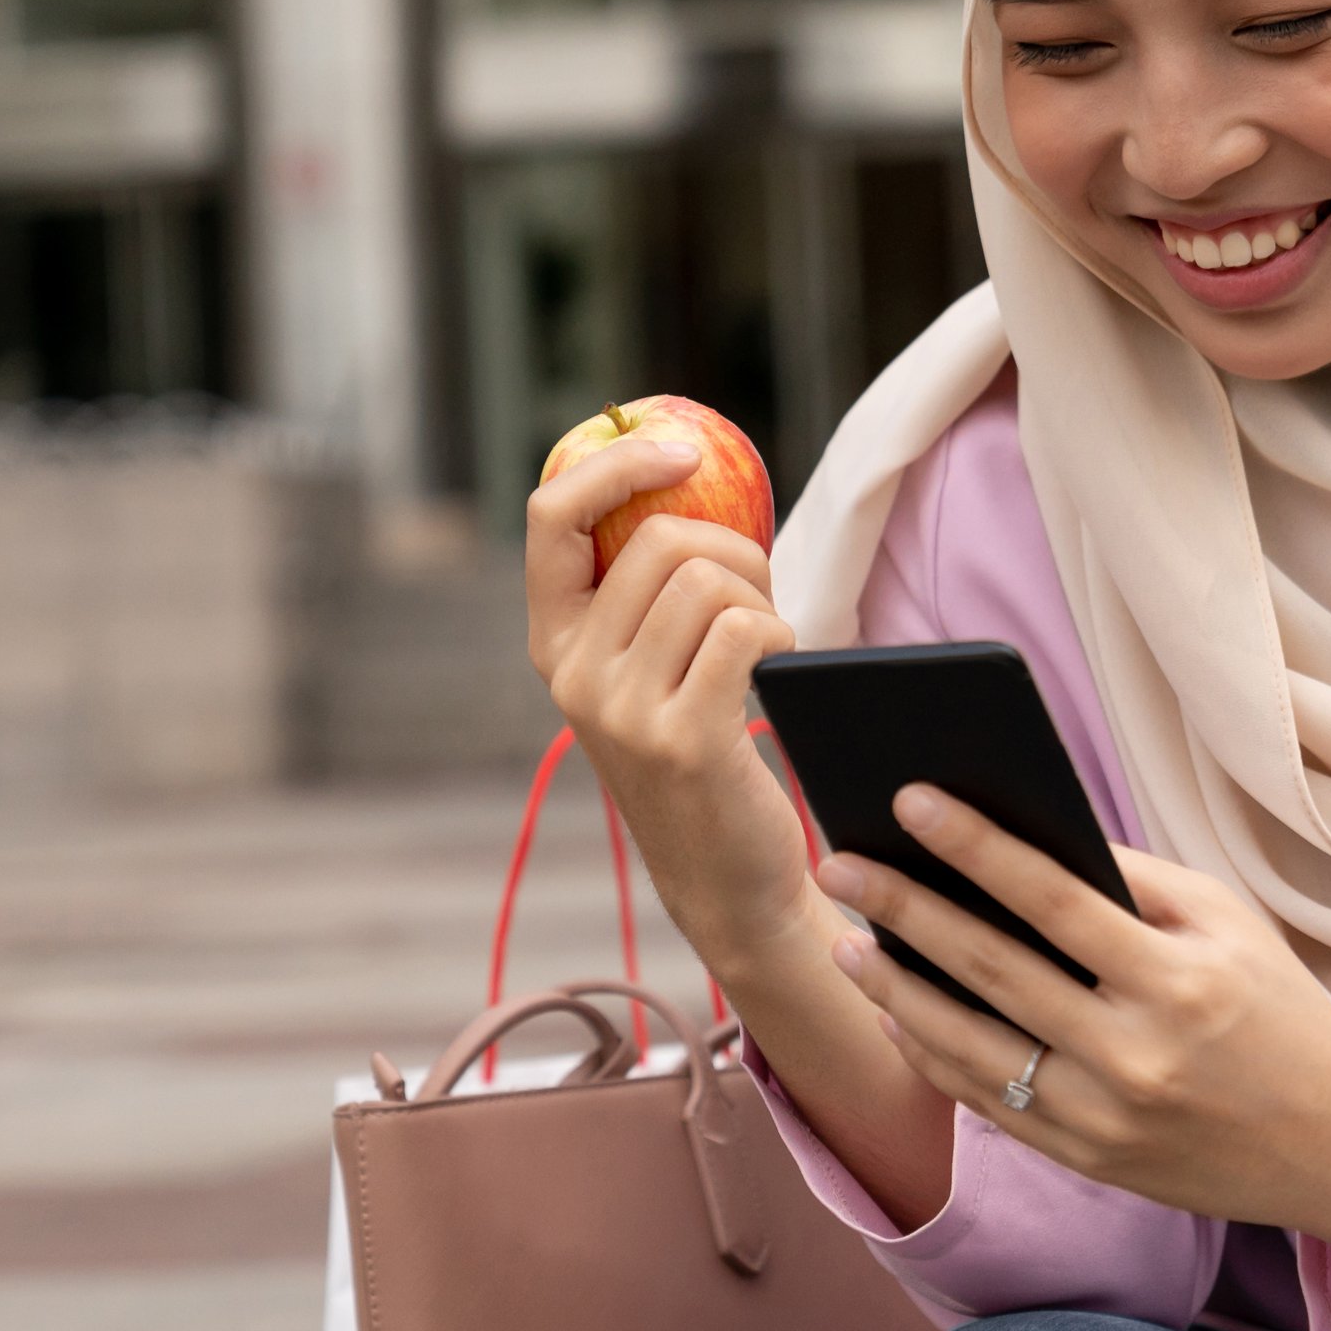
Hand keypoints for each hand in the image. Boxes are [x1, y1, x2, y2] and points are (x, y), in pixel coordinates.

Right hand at [524, 437, 811, 974]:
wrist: (725, 881)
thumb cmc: (701, 756)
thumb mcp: (647, 673)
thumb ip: (645, 594)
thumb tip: (685, 473)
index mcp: (554, 644)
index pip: (550, 514)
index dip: (616, 462)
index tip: (681, 450)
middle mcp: (573, 674)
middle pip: (659, 540)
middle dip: (733, 549)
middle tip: (758, 596)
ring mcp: (622, 710)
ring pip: (706, 581)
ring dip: (761, 598)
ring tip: (768, 644)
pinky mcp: (683, 739)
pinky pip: (743, 630)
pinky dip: (778, 634)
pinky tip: (781, 668)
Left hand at [816, 785, 1330, 1316]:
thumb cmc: (1277, 1009)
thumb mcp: (1227, 926)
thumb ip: (1130, 885)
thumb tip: (1019, 840)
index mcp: (1178, 981)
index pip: (1053, 899)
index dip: (975, 846)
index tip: (910, 798)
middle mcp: (1136, 1055)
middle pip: (992, 970)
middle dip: (902, 911)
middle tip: (837, 864)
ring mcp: (1105, 1118)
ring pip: (971, 1046)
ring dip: (894, 990)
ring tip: (842, 940)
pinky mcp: (1087, 1161)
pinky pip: (988, 1102)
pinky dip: (933, 1054)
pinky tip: (895, 1010)